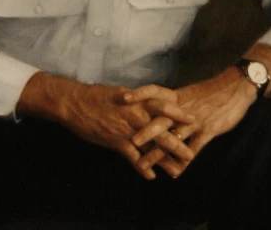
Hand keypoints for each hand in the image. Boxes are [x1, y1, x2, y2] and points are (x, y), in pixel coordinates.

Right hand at [16, 73, 194, 179]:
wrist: (76, 102)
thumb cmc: (98, 96)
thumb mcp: (121, 93)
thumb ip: (137, 100)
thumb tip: (149, 101)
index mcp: (138, 99)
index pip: (164, 105)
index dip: (179, 113)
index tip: (194, 119)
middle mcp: (135, 113)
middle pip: (163, 126)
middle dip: (178, 139)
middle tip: (193, 149)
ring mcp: (127, 127)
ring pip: (151, 144)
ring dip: (165, 158)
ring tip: (178, 169)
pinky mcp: (116, 140)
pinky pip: (133, 156)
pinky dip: (142, 166)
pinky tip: (151, 176)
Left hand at [124, 67, 256, 177]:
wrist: (236, 87)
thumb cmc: (212, 90)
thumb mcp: (190, 94)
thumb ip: (174, 103)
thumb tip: (157, 107)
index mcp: (177, 96)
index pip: (154, 91)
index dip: (139, 94)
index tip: (122, 98)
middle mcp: (183, 108)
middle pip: (160, 119)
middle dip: (145, 131)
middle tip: (130, 142)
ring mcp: (195, 120)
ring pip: (173, 138)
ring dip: (158, 153)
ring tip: (143, 165)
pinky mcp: (208, 131)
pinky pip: (193, 148)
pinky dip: (183, 161)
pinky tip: (175, 173)